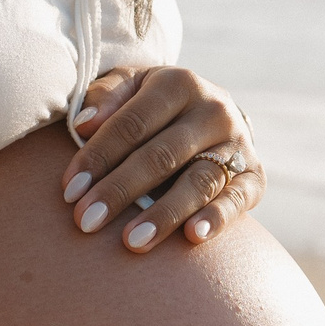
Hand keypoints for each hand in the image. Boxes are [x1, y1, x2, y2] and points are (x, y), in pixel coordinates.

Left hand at [60, 65, 264, 252]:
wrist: (213, 117)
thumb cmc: (155, 108)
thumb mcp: (131, 88)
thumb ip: (105, 97)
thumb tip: (84, 123)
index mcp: (179, 83)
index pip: (132, 123)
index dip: (98, 157)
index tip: (70, 191)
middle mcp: (214, 110)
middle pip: (161, 155)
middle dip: (120, 190)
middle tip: (86, 221)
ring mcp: (238, 144)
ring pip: (198, 181)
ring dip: (164, 213)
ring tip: (132, 241)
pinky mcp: (255, 176)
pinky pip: (238, 199)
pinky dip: (218, 218)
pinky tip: (193, 236)